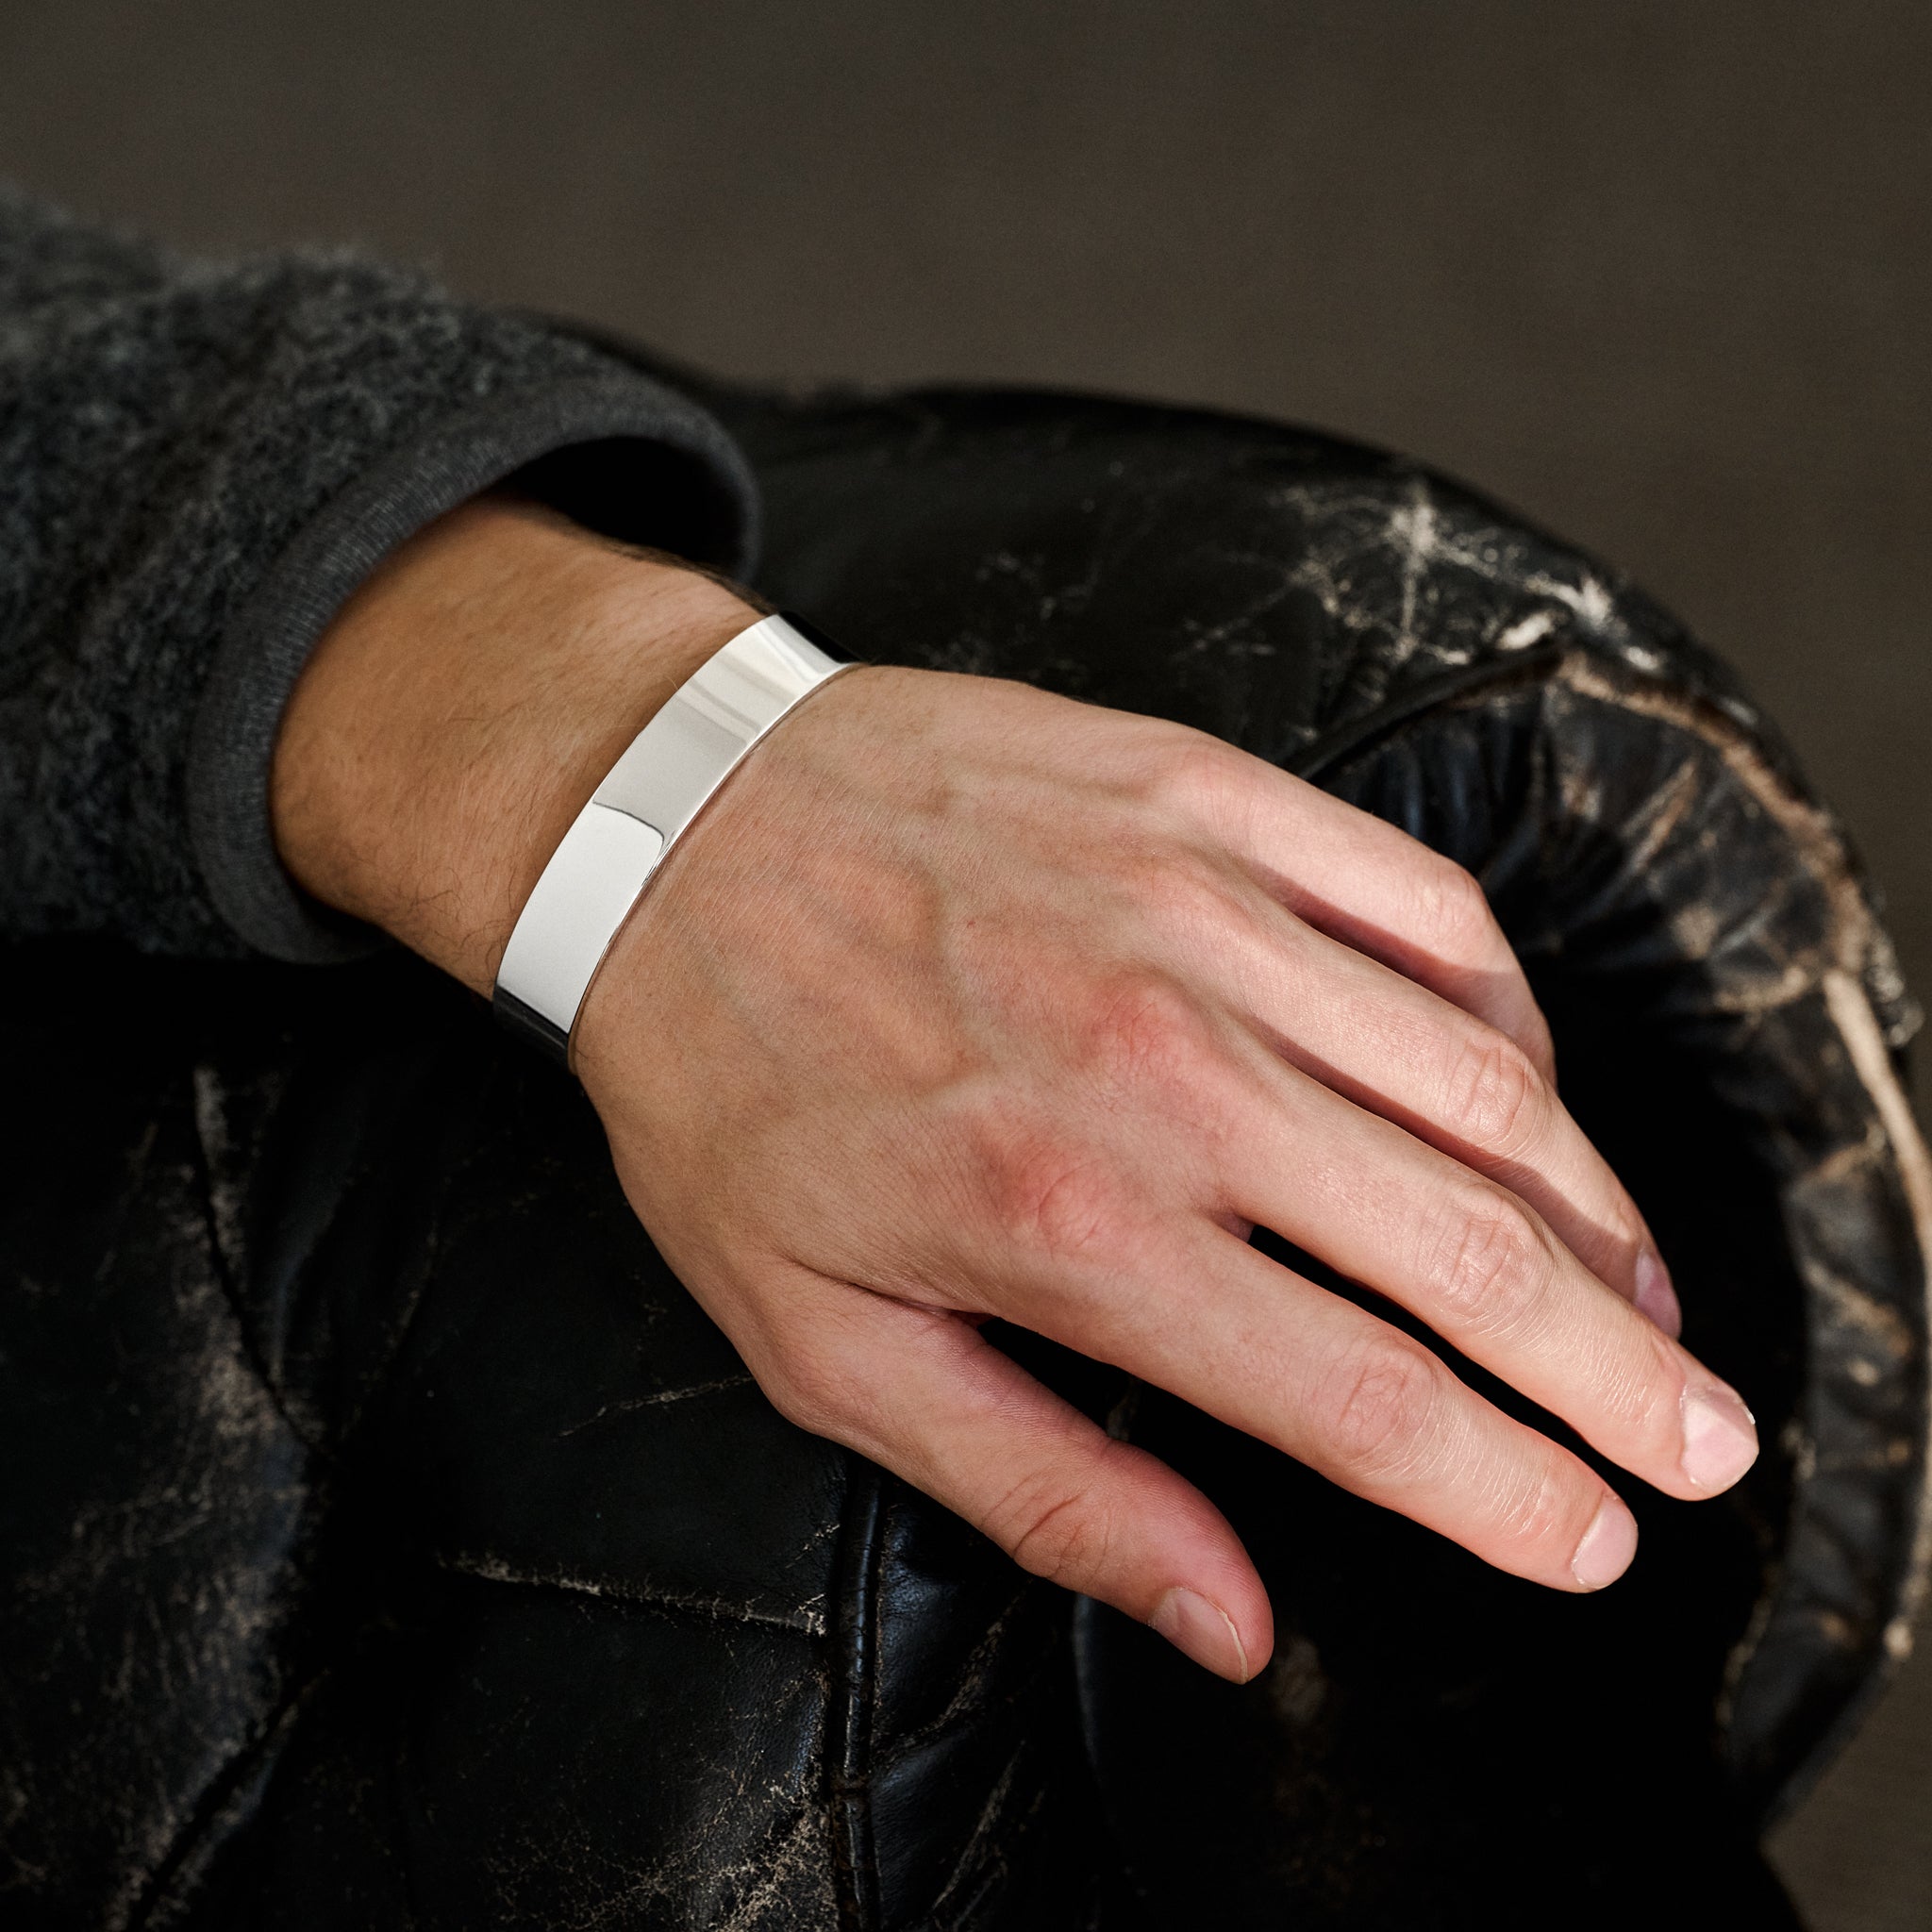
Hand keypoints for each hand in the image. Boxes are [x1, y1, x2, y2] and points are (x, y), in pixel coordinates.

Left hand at [277, 499, 1755, 1682]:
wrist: (670, 829)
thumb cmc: (732, 1095)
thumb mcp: (828, 1342)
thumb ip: (1043, 1489)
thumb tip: (1226, 1617)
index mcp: (1072, 1226)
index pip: (1365, 1396)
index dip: (1508, 1491)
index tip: (1592, 1539)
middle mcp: (1167, 1067)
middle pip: (1470, 1251)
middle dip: (1618, 1374)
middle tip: (1703, 1441)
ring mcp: (1201, 912)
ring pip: (1484, 1084)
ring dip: (1593, 1210)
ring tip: (1640, 1294)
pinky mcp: (1210, 799)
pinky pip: (1429, 908)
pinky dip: (1510, 1014)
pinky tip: (1522, 1085)